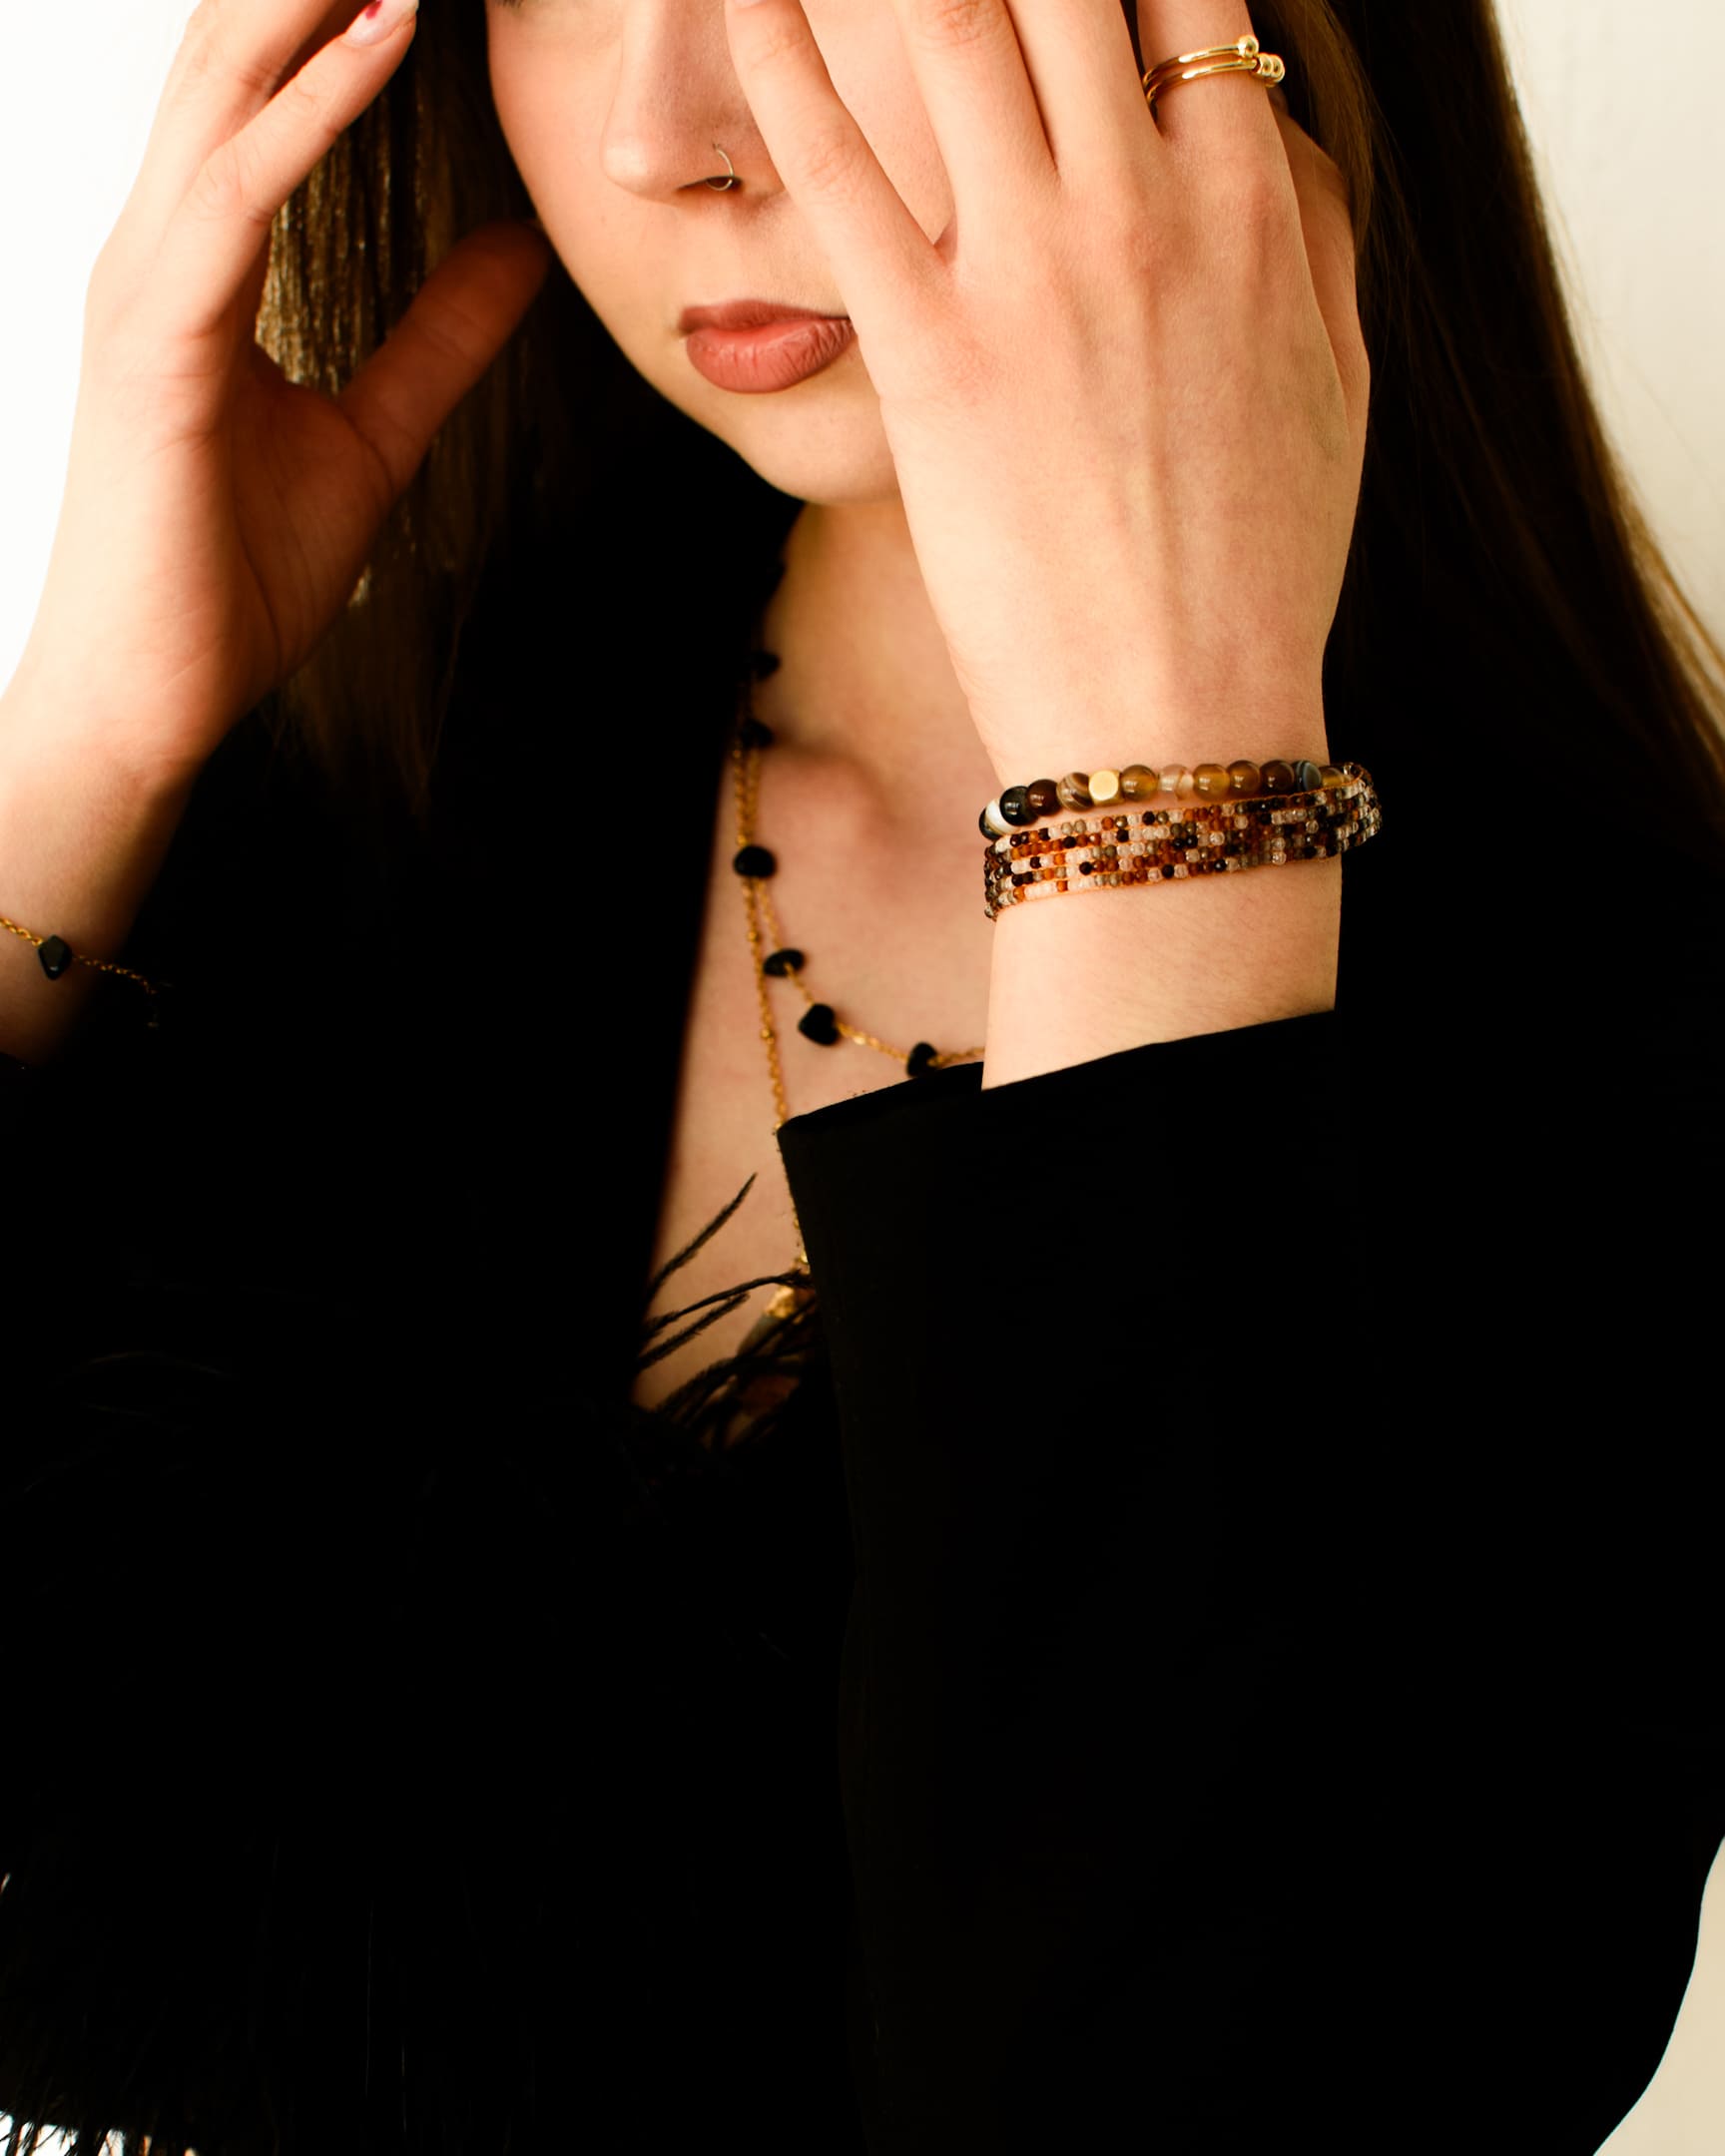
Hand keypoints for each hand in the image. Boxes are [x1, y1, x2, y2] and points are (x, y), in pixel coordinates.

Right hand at [7, 0, 552, 791]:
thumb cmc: (230, 576)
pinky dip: (313, 105)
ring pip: (226, 87)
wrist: (153, 694)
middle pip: (232, 54)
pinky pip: (239, 188)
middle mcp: (157, 247)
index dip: (332, 8)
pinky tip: (382, 35)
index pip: (261, 93)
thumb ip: (439, 339)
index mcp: (197, 264)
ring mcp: (144, 282)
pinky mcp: (157, 336)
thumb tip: (515, 250)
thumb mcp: (373, 435)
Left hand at [722, 0, 1369, 783]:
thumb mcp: (1335, 387)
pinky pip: (840, 173)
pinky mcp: (931, 358)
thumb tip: (1271, 124)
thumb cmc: (1260, 571)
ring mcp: (1031, 278)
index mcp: (1252, 212)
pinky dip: (783, 63)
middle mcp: (1144, 212)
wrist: (1179, 720)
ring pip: (955, 26)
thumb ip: (1312, 231)